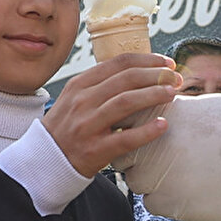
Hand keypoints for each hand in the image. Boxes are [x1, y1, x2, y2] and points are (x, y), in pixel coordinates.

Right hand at [41, 53, 180, 177]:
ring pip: (126, 102)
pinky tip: (163, 125)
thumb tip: (141, 71)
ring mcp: (88, 125)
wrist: (45, 160)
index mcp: (80, 85)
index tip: (167, 63)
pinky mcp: (94, 149)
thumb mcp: (76, 98)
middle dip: (156, 75)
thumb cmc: (68, 127)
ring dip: (153, 95)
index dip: (147, 60)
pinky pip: (125, 138)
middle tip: (175, 78)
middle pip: (126, 79)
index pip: (119, 63)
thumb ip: (102, 84)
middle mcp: (82, 101)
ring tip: (172, 93)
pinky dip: (146, 131)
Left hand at [120, 94, 220, 220]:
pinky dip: (168, 199)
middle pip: (125, 156)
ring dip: (154, 180)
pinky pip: (153, 203)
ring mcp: (161, 176)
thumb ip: (175, 113)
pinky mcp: (173, 204)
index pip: (126, 124)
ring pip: (138, 182)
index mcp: (162, 114)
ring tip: (188, 174)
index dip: (137, 131)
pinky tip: (194, 189)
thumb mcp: (207, 107)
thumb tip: (158, 115)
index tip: (155, 136)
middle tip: (172, 159)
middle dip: (141, 158)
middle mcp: (154, 144)